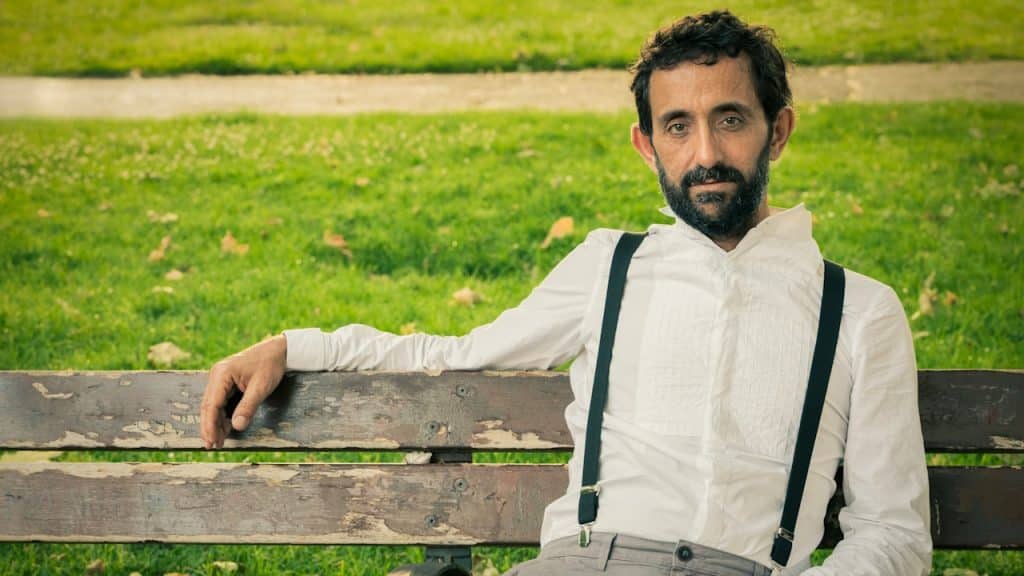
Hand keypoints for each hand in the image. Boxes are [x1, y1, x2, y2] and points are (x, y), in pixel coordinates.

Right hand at [201, 334, 286, 448]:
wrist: (278, 350)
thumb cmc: (270, 365)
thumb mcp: (261, 387)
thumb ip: (248, 407)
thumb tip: (236, 427)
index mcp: (222, 374)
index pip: (211, 404)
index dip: (210, 425)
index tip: (211, 441)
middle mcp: (217, 375)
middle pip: (208, 406)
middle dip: (210, 427)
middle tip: (212, 446)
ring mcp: (220, 378)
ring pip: (213, 405)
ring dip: (215, 423)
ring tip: (219, 441)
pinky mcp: (225, 382)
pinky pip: (220, 401)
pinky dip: (222, 415)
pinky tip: (225, 428)